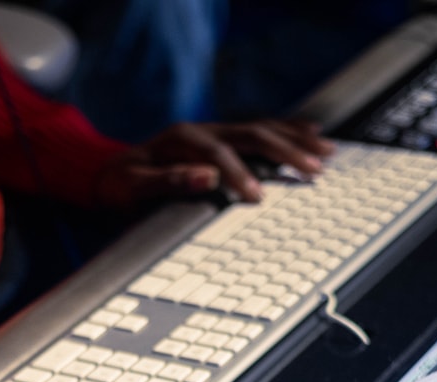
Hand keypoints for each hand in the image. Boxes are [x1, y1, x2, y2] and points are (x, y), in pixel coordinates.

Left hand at [93, 119, 334, 207]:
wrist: (111, 172)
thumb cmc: (121, 185)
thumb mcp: (134, 188)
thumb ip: (168, 182)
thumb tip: (205, 177)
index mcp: (182, 141)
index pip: (219, 155)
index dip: (239, 174)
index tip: (258, 197)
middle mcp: (202, 130)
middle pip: (251, 134)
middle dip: (284, 152)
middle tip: (313, 170)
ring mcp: (214, 132)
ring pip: (262, 128)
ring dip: (295, 139)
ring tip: (326, 151)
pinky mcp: (222, 138)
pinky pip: (261, 131)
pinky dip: (288, 133)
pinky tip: (310, 136)